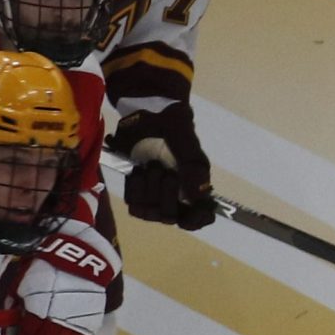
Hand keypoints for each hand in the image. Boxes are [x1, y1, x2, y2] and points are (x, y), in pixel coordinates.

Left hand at [110, 104, 216, 230]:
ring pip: (150, 212)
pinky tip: (137, 172)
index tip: (186, 215)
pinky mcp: (135, 188)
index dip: (195, 221)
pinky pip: (133, 201)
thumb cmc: (172, 127)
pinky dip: (134, 187)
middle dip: (166, 196)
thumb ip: (195, 171)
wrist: (145, 114)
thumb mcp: (189, 146)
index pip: (201, 217)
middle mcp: (176, 195)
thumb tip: (198, 198)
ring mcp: (154, 193)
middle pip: (170, 217)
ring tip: (150, 167)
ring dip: (149, 189)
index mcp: (195, 188)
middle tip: (165, 172)